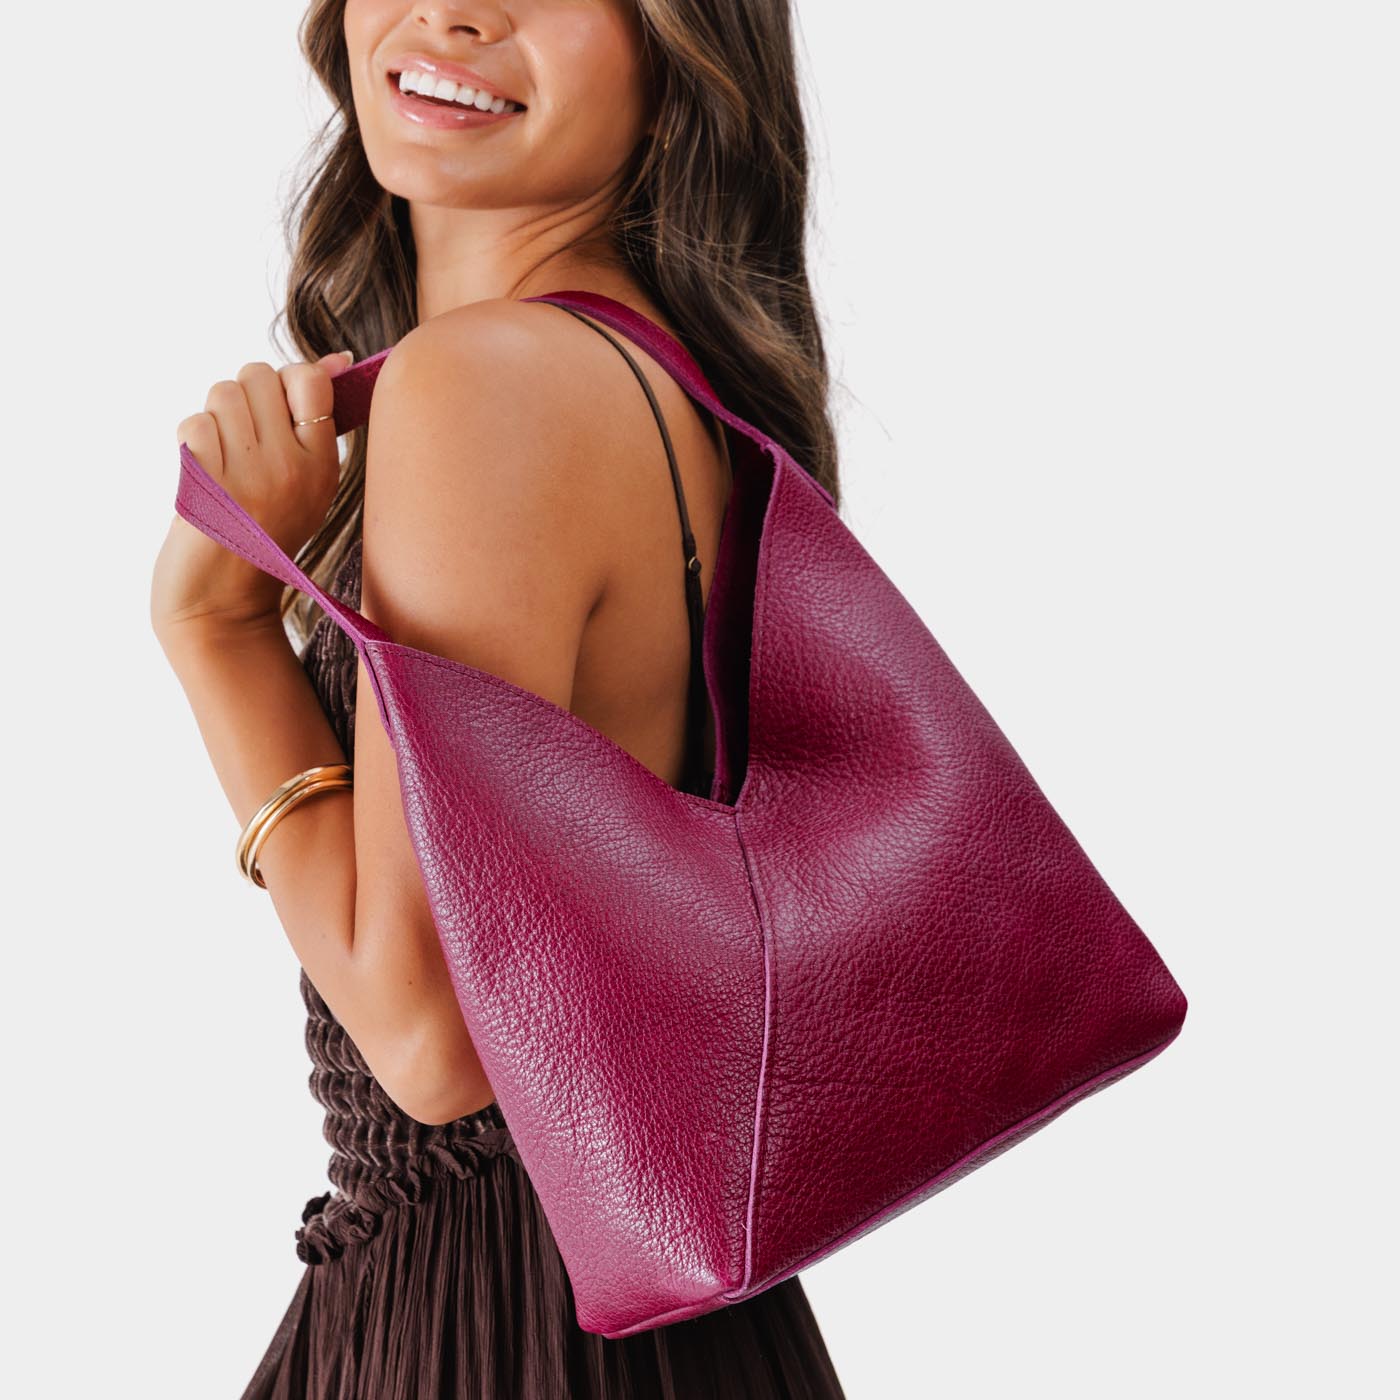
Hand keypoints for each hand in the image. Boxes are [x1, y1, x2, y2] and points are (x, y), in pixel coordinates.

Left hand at [151, 350, 354, 632]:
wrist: (224, 599)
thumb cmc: (264, 535)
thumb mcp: (309, 482)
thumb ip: (315, 420)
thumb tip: (336, 359)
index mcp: (324, 466)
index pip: (310, 379)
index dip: (286, 382)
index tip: (279, 413)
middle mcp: (292, 468)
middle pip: (259, 375)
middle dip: (244, 397)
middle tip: (244, 440)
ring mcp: (251, 477)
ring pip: (222, 393)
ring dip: (215, 418)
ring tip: (224, 457)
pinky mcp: (209, 484)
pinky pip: (194, 424)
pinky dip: (192, 443)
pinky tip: (205, 475)